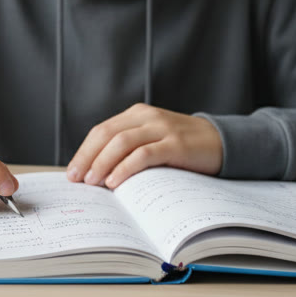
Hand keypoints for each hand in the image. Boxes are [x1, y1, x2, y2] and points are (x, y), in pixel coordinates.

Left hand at [66, 104, 222, 188]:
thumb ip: (130, 147)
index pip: (101, 130)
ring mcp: (161, 128)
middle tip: (76, 179)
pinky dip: (125, 168)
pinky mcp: (175, 144)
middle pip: (106, 135)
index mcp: (137, 114)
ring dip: (102, 163)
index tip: (72, 172)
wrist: (223, 142)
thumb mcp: (153, 139)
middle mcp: (146, 117)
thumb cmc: (183, 147)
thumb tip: (97, 173)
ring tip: (93, 182)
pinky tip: (115, 181)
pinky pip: (143, 155)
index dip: (84, 151)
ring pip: (121, 142)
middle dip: (87, 157)